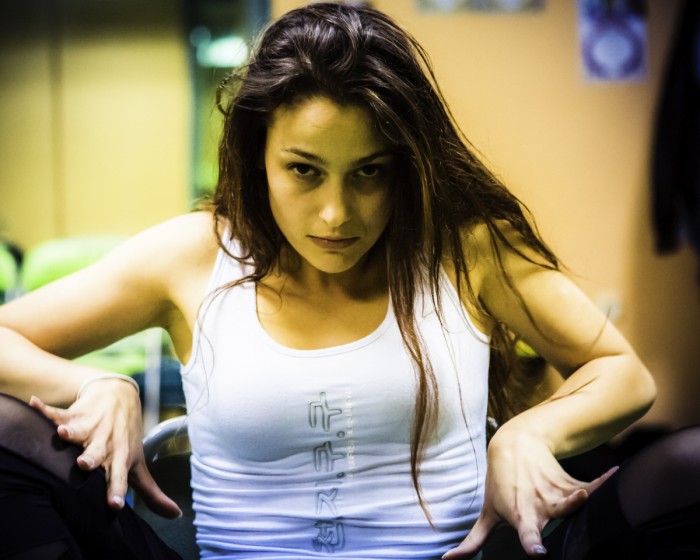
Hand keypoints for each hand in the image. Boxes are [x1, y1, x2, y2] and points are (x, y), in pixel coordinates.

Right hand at [29, 380, 180, 518]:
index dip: (117, 491)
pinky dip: (46, 410)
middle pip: (97, 453)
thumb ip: (151, 492)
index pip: (119, 477)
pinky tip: (34, 405)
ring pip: (79, 431)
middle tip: (85, 463)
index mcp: (120, 457)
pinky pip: (58, 412)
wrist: (119, 394)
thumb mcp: (138, 463)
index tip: (114, 504)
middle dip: (91, 458)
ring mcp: (90, 426)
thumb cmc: (126, 436)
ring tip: (63, 432)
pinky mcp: (75, 414)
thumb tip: (175, 514)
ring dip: (71, 432)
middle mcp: (105, 442)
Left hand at [443, 428, 617, 558]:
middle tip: (570, 514)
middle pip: (556, 513)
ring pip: (575, 497)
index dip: (532, 545)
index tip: (538, 554)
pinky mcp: (573, 484)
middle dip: (562, 514)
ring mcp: (559, 494)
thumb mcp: (487, 513)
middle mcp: (543, 506)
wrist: (516, 446)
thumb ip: (473, 541)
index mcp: (523, 516)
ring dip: (581, 496)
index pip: (527, 535)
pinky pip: (594, 483)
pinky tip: (617, 474)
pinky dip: (606, 480)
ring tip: (587, 493)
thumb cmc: (500, 486)